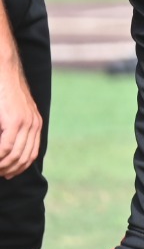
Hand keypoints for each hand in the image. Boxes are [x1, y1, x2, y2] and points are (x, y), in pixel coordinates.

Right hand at [0, 54, 41, 179]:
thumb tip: (8, 147)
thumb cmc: (4, 94)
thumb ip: (14, 129)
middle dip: (9, 169)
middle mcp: (34, 124)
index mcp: (35, 124)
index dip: (19, 168)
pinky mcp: (15, 121)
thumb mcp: (13, 113)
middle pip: (23, 157)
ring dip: (2, 165)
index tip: (8, 175)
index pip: (31, 154)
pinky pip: (6, 147)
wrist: (5, 73)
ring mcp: (26, 123)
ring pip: (14, 155)